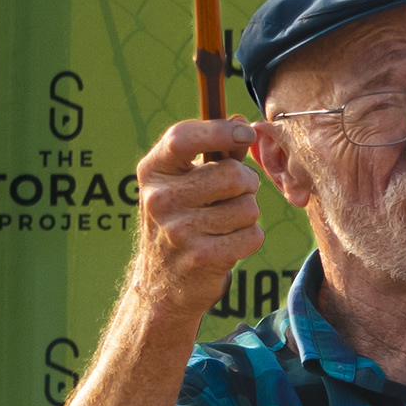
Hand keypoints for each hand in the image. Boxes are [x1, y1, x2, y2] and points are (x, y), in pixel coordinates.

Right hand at [131, 118, 266, 313]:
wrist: (163, 284)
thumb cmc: (182, 221)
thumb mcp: (185, 183)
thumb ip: (215, 153)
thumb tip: (243, 121)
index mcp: (152, 172)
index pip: (183, 137)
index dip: (220, 130)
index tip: (244, 133)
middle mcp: (159, 199)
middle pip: (233, 175)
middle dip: (246, 184)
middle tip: (232, 197)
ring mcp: (178, 230)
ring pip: (248, 207)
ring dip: (247, 215)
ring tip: (224, 224)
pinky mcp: (201, 257)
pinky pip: (252, 235)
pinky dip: (249, 239)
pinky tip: (227, 244)